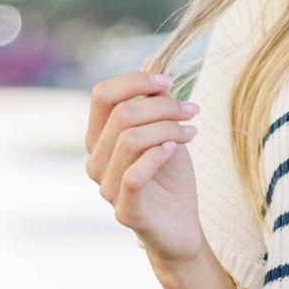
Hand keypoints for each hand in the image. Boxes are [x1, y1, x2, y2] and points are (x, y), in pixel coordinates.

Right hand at [84, 70, 202, 263]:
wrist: (182, 228)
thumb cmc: (171, 180)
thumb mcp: (165, 133)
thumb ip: (154, 102)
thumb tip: (152, 60)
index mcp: (99, 138)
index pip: (102, 95)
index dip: (135, 81)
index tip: (169, 82)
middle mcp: (95, 161)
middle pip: (121, 115)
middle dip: (162, 106)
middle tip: (192, 111)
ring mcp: (106, 187)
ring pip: (130, 140)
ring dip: (167, 128)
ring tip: (192, 132)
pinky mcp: (125, 211)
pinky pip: (134, 175)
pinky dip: (157, 155)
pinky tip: (176, 149)